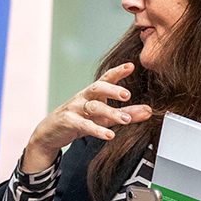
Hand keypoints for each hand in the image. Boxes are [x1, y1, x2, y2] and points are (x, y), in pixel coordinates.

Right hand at [22, 63, 153, 171]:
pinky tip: (109, 135)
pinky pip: (84, 124)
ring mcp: (75, 108)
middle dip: (113, 90)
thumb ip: (127, 113)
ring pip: (93, 107)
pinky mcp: (68, 122)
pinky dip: (97, 130)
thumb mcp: (105, 117)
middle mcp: (84, 97)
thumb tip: (149, 111)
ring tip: (126, 120)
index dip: (118, 71)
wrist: (50, 132)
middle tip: (128, 95)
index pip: (106, 78)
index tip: (131, 66)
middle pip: (98, 88)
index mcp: (94, 93)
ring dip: (111, 112)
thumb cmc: (81, 120)